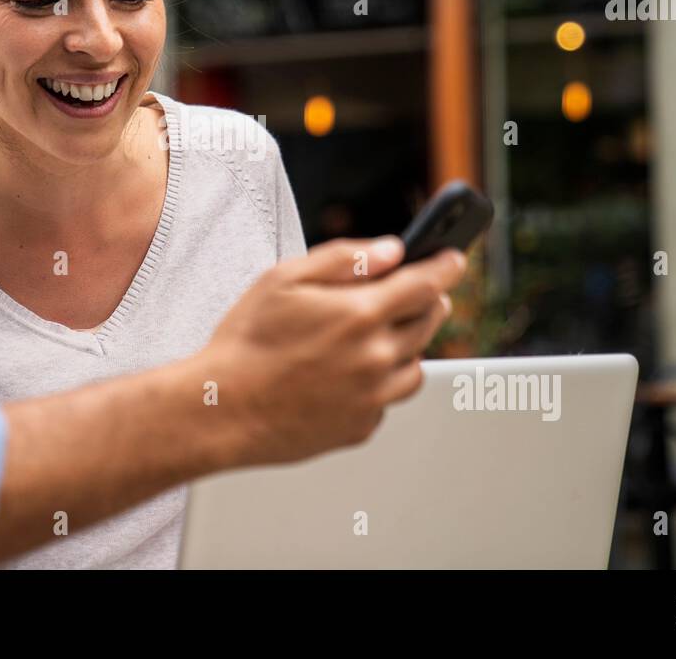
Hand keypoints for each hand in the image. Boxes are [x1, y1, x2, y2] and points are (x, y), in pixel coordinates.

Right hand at [194, 236, 466, 466]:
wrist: (222, 409)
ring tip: (368, 336)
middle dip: (425, 302)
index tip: (454, 259)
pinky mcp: (361, 426)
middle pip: (429, 322)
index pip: (426, 284)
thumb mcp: (285, 279)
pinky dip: (378, 382)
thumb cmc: (246, 341)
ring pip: (415, 365)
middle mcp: (376, 358)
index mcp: (361, 314)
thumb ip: (344, 258)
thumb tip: (391, 249)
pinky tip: (344, 372)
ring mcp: (372, 397)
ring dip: (404, 344)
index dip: (445, 267)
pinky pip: (387, 398)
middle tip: (408, 293)